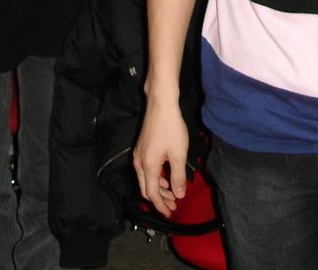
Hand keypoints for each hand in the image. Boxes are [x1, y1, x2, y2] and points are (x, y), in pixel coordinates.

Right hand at [133, 99, 189, 217]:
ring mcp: (138, 155)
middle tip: (172, 206)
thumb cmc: (171, 128)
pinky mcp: (141, 148)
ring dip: (158, 189)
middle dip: (159, 200)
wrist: (161, 105)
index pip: (152, 194)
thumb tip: (178, 195)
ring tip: (171, 194)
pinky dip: (155, 178)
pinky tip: (165, 177)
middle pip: (146, 189)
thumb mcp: (179, 155)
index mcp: (148, 166)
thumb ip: (178, 177)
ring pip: (145, 180)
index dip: (161, 206)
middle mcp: (139, 163)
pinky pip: (145, 170)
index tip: (169, 213)